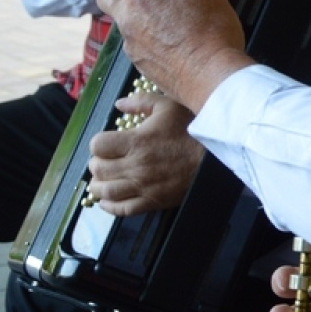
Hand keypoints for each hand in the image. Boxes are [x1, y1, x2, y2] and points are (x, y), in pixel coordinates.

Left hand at [85, 92, 204, 214]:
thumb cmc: (191, 130)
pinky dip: (109, 206)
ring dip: (98, 185)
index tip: (105, 143)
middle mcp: (136, 166)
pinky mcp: (152, 201)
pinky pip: (122, 209)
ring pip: (106, 191)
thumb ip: (141, 102)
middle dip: (96, 163)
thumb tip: (119, 104)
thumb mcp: (168, 106)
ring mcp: (143, 186)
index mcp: (137, 142)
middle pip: (98, 169)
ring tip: (102, 179)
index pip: (98, 146)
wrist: (214, 157)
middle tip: (103, 160)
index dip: (98, 143)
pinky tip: (108, 200)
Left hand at [98, 0, 250, 113]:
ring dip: (137, 10)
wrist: (214, 80)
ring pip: (122, 18)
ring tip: (167, 12)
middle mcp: (129, 18)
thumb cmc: (213, 36)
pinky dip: (147, 32)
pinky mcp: (139, 61)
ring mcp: (131, 43)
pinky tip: (171, 35)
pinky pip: (135, 39)